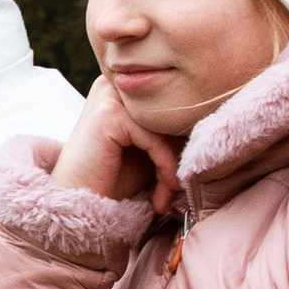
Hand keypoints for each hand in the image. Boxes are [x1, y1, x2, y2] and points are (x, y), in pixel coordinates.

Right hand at [45, 74, 182, 215]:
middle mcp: (114, 83)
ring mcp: (109, 95)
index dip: (183, 138)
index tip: (183, 175)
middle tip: (174, 190)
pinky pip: (156, 138)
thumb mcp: (149, 148)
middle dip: (179, 153)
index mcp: (123, 86)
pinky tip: (159, 195)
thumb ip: (171, 129)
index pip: (170, 102)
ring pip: (166, 124)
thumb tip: (211, 120)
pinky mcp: (109, 113)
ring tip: (166, 195)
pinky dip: (165, 168)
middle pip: (170, 110)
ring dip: (173, 165)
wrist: (76, 205)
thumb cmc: (112, 179)